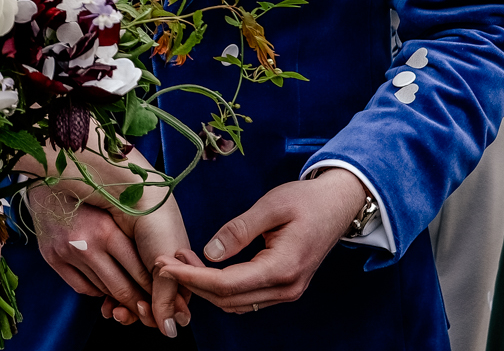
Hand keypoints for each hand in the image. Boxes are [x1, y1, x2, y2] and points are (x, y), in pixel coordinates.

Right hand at [26, 191, 143, 326]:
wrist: (48, 178)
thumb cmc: (92, 193)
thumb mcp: (116, 211)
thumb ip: (133, 240)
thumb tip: (156, 276)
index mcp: (108, 231)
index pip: (139, 274)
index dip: (154, 291)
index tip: (162, 298)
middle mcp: (86, 245)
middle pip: (121, 288)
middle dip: (139, 303)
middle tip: (149, 309)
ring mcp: (66, 253)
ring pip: (101, 290)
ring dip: (117, 296)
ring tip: (129, 293)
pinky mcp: (51, 257)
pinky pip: (81, 287)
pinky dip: (96, 290)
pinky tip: (103, 282)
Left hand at [155, 168, 363, 313]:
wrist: (339, 204)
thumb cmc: (307, 200)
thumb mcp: (271, 206)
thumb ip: (239, 230)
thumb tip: (209, 252)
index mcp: (283, 268)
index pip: (227, 284)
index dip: (192, 277)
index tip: (165, 264)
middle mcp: (286, 288)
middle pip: (227, 299)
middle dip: (192, 283)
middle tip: (164, 261)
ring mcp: (287, 291)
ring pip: (236, 303)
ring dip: (205, 286)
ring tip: (180, 260)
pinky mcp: (284, 287)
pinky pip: (246, 297)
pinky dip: (221, 287)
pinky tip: (204, 266)